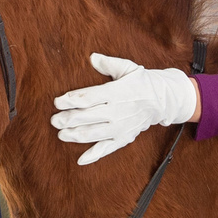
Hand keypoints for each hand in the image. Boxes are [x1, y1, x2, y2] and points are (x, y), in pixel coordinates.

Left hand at [50, 53, 199, 165]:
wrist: (163, 101)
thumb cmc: (141, 82)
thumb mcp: (128, 68)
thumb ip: (109, 63)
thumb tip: (92, 57)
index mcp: (117, 92)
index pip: (89, 97)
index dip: (70, 100)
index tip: (57, 102)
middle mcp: (117, 111)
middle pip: (87, 117)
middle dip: (68, 119)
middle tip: (54, 120)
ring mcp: (120, 127)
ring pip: (93, 133)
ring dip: (75, 135)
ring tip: (61, 134)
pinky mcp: (124, 138)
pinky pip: (107, 149)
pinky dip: (93, 155)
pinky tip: (80, 160)